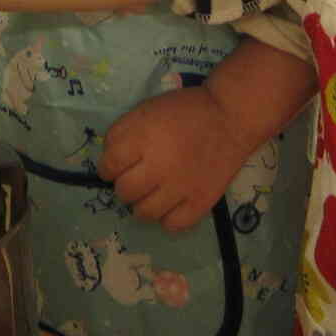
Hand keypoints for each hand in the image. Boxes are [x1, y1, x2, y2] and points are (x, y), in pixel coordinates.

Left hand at [101, 87, 252, 230]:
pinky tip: (170, 205)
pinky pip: (172, 225)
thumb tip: (110, 161)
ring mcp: (181, 187)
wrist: (229, 118)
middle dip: (123, 186)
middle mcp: (159, 166)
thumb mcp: (146, 110)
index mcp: (143, 138)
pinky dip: (166, 218)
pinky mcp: (200, 202)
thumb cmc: (184, 111)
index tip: (113, 168)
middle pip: (124, 191)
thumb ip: (123, 133)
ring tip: (150, 194)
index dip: (107, 168)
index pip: (110, 165)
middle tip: (134, 179)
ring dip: (141, 205)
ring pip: (144, 213)